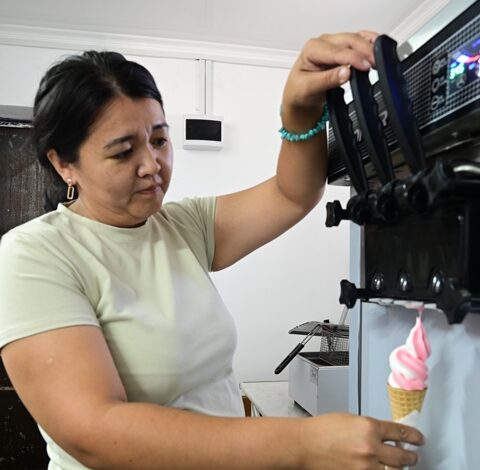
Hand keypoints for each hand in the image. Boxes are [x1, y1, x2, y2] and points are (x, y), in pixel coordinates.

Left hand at [281, 31, 377, 124]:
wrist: (300, 95)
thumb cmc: (300, 90)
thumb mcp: (309, 88)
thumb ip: (328, 80)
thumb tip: (346, 72)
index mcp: (312, 49)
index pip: (337, 51)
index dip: (353, 58)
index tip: (366, 67)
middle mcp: (324, 42)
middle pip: (350, 40)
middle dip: (365, 51)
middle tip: (376, 65)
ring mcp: (335, 44)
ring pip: (357, 38)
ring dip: (370, 47)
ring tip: (379, 60)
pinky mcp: (343, 49)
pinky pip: (360, 40)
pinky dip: (370, 44)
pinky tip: (378, 50)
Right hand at [298, 413, 423, 469]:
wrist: (305, 444)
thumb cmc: (322, 429)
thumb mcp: (350, 419)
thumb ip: (370, 427)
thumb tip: (385, 435)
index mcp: (369, 427)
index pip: (401, 433)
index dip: (414, 436)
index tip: (419, 439)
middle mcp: (370, 447)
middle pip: (403, 457)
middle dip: (411, 456)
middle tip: (413, 455)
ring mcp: (365, 466)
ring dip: (399, 468)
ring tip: (400, 465)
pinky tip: (383, 469)